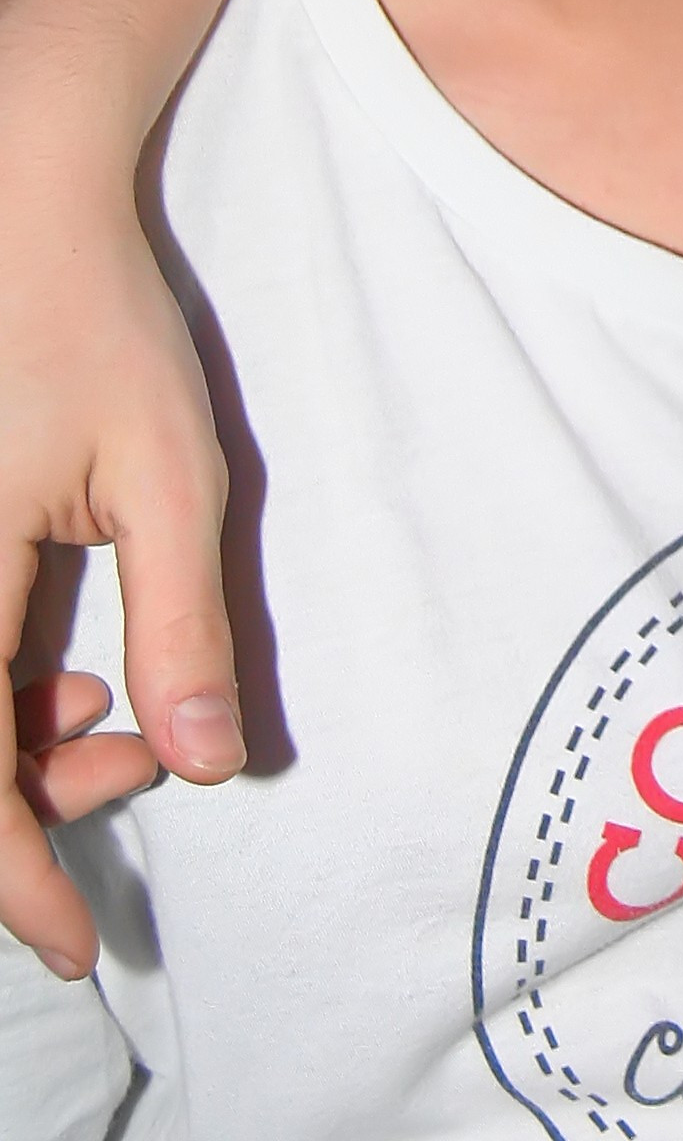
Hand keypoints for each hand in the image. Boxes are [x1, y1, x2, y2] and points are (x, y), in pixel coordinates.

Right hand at [0, 170, 239, 978]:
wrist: (13, 194)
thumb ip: (182, 623)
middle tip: (138, 773)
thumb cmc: (94, 318)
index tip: (84, 946)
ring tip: (114, 711)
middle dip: (27, 809)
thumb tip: (204, 765)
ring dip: (5, 751)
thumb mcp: (169, 472)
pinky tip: (60, 676)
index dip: (15, 883)